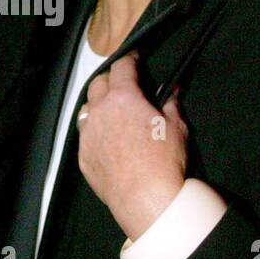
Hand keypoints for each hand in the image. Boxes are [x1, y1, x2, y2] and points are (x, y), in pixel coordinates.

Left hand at [76, 52, 187, 240]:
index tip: (134, 59)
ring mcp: (87, 134)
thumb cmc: (164, 161)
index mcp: (123, 98)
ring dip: (98, 103)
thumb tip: (172, 91)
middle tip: (124, 84)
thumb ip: (171, 104)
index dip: (129, 59)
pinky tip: (105, 137)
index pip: (121, 67)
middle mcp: (100, 111)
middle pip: (98, 83)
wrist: (145, 199)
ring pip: (87, 108)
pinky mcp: (83, 156)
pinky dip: (94, 129)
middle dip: (111, 79)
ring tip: (111, 109)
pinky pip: (84, 134)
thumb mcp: (177, 128)